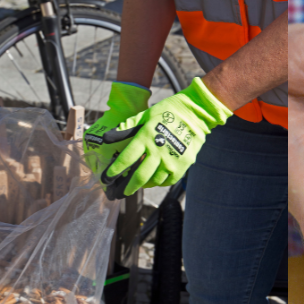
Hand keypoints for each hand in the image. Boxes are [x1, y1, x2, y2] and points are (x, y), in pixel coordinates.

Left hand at [86, 77, 231, 196]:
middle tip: (123, 192)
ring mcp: (172, 159)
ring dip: (144, 185)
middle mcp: (158, 151)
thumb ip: (128, 127)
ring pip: (154, 181)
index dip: (115, 171)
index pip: (126, 159)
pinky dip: (160, 183)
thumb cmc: (168, 111)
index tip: (107, 178)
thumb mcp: (146, 115)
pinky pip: (168, 180)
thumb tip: (108, 137)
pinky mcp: (183, 164)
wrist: (196, 113)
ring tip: (140, 184)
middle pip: (140, 176)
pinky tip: (156, 180)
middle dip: (129, 187)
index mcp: (146, 138)